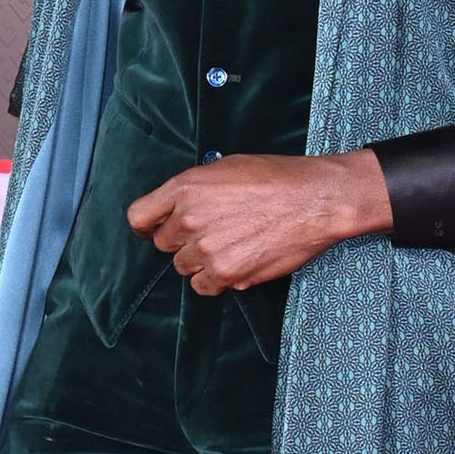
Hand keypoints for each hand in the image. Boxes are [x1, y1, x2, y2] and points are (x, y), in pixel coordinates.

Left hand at [126, 150, 391, 294]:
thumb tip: (177, 207)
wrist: (315, 200)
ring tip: (233, 242)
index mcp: (186, 188)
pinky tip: (238, 259)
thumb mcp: (227, 167)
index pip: (139, 217)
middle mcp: (190, 220)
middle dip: (183, 239)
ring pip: (185, 266)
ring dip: (202, 259)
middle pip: (164, 244)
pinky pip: (205, 286)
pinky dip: (217, 278)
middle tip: (214, 230)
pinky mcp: (227, 275)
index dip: (147, 225)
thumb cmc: (277, 177)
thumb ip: (194, 189)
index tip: (155, 228)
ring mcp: (207, 251)